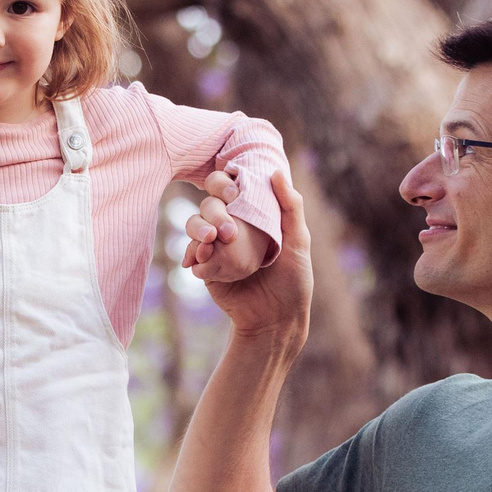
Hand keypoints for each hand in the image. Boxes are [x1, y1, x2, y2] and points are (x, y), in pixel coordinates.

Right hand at [192, 169, 311, 345]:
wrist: (276, 320)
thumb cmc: (293, 281)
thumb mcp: (298, 241)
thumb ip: (291, 207)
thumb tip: (276, 171)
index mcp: (253, 216)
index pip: (231, 188)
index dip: (225, 183)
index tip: (232, 191)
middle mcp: (232, 227)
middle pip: (210, 204)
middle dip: (213, 210)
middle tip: (227, 230)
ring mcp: (217, 248)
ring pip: (195, 225)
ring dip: (198, 228)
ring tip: (209, 241)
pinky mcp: (206, 269)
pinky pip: (192, 254)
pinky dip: (192, 253)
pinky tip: (198, 258)